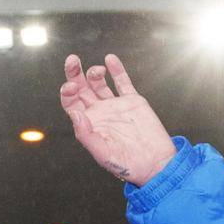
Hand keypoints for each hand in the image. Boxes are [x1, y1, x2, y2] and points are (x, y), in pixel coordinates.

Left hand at [59, 54, 175, 185]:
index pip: (71, 103)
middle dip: (74, 74)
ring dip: (95, 72)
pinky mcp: (133, 101)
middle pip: (81, 88)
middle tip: (72, 60)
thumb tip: (75, 114)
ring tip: (98, 69)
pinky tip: (110, 59)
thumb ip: (86, 134)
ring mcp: (116, 105)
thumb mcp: (102, 153)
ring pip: (99, 83)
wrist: (156, 164)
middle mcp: (100, 113)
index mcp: (89, 125)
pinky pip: (122, 82)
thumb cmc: (127, 165)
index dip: (67, 92)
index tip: (71, 86)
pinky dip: (117, 70)